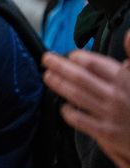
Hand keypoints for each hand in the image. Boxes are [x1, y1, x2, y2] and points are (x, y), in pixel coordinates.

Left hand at [43, 30, 129, 167]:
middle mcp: (116, 96)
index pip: (95, 64)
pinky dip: (69, 112)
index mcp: (126, 80)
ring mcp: (110, 114)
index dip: (78, 57)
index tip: (70, 55)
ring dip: (59, 85)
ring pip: (77, 96)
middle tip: (46, 58)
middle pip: (80, 77)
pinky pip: (80, 121)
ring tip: (47, 76)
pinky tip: (62, 106)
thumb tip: (129, 35)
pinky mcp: (106, 133)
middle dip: (60, 66)